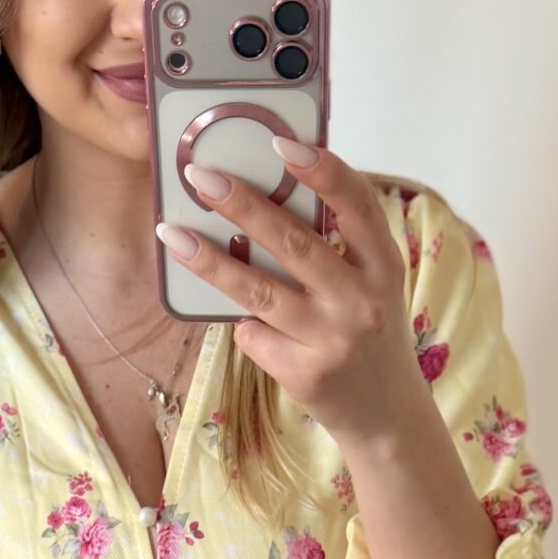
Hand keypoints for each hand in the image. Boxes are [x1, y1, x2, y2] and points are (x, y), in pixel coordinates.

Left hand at [157, 142, 414, 450]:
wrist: (385, 414)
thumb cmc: (369, 333)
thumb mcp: (372, 284)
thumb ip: (338, 245)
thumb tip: (267, 194)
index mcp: (383, 265)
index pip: (357, 205)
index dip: (322, 171)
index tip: (282, 143)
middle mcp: (361, 300)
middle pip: (293, 244)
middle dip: (242, 206)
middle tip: (202, 176)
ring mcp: (331, 340)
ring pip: (258, 291)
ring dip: (209, 260)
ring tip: (172, 233)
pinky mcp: (303, 373)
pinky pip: (253, 334)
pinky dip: (243, 322)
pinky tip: (244, 320)